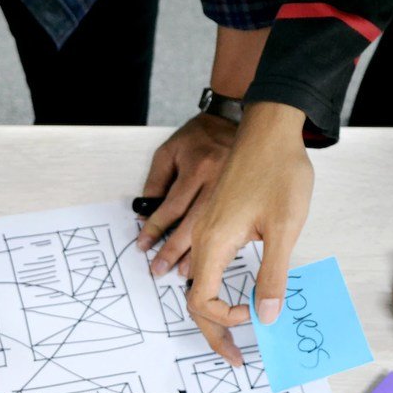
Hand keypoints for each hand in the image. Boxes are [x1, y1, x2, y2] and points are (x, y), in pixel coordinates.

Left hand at [136, 113, 237, 278]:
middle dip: (174, 250)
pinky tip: (214, 258)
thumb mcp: (169, 151)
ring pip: (215, 229)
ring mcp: (238, 190)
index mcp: (198, 167)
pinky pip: (234, 226)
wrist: (239, 121)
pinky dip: (223, 245)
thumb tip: (146, 215)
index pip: (171, 207)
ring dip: (198, 254)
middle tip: (159, 270)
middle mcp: (219, 180)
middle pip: (193, 224)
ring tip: (184, 272)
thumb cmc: (200, 137)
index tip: (143, 245)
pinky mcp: (249, 196)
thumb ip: (156, 182)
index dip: (155, 229)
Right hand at [186, 103, 312, 365]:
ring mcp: (206, 230)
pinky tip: (229, 296)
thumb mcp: (285, 228)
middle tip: (232, 357)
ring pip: (195, 283)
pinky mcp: (214, 221)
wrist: (270, 128)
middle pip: (192, 299)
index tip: (253, 317)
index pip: (202, 301)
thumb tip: (266, 316)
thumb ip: (272, 275)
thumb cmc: (279, 171)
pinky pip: (202, 265)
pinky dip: (211, 289)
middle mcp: (203, 239)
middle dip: (211, 332)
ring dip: (209, 313)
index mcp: (215, 243)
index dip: (224, 320)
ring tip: (227, 334)